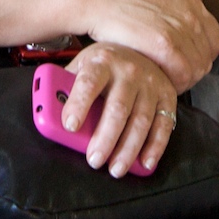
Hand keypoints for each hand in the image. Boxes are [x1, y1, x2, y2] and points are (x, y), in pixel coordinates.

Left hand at [60, 42, 180, 177]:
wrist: (141, 49)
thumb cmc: (105, 66)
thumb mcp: (83, 65)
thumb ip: (67, 86)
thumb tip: (50, 111)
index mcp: (102, 61)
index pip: (89, 83)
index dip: (79, 104)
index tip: (70, 126)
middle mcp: (129, 71)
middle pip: (117, 108)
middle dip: (105, 138)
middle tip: (94, 160)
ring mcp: (150, 84)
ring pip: (140, 121)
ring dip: (128, 149)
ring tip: (115, 169)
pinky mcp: (167, 96)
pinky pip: (163, 125)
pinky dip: (155, 147)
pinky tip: (144, 163)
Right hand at [73, 0, 218, 90]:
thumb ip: (175, 12)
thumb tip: (182, 32)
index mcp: (192, 3)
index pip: (215, 41)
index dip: (201, 58)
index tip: (183, 66)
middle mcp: (191, 14)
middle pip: (207, 58)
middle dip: (191, 73)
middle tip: (170, 80)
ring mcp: (180, 27)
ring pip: (197, 69)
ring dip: (181, 82)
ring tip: (161, 84)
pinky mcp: (164, 42)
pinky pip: (183, 74)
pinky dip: (173, 84)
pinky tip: (156, 82)